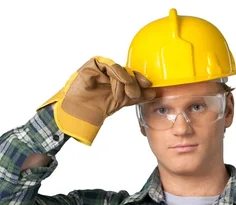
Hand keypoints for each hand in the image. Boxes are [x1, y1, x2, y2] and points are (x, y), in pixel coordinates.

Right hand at [37, 56, 155, 144]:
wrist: (81, 110)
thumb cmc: (98, 105)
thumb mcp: (121, 101)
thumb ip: (136, 97)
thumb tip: (154, 94)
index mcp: (118, 77)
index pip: (133, 75)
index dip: (141, 80)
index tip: (149, 86)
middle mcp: (111, 70)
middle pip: (128, 72)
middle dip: (133, 85)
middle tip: (133, 95)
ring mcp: (102, 66)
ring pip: (120, 70)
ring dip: (123, 84)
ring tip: (119, 96)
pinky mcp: (93, 63)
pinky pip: (109, 66)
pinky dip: (116, 75)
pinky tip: (117, 83)